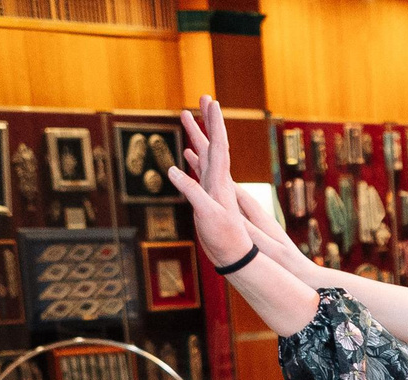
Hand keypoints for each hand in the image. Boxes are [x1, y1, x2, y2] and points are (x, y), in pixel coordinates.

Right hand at [164, 99, 252, 267]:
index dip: (215, 124)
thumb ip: (192, 192)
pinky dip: (193, 158)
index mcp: (220, 180)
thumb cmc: (225, 238)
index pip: (219, 145)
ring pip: (205, 153)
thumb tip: (172, 169)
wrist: (234, 255)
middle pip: (213, 142)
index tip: (212, 103)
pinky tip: (186, 152)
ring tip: (187, 115)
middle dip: (207, 119)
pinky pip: (199, 171)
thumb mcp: (207, 215)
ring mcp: (213, 186)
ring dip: (197, 133)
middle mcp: (219, 179)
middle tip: (203, 97)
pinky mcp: (208, 196)